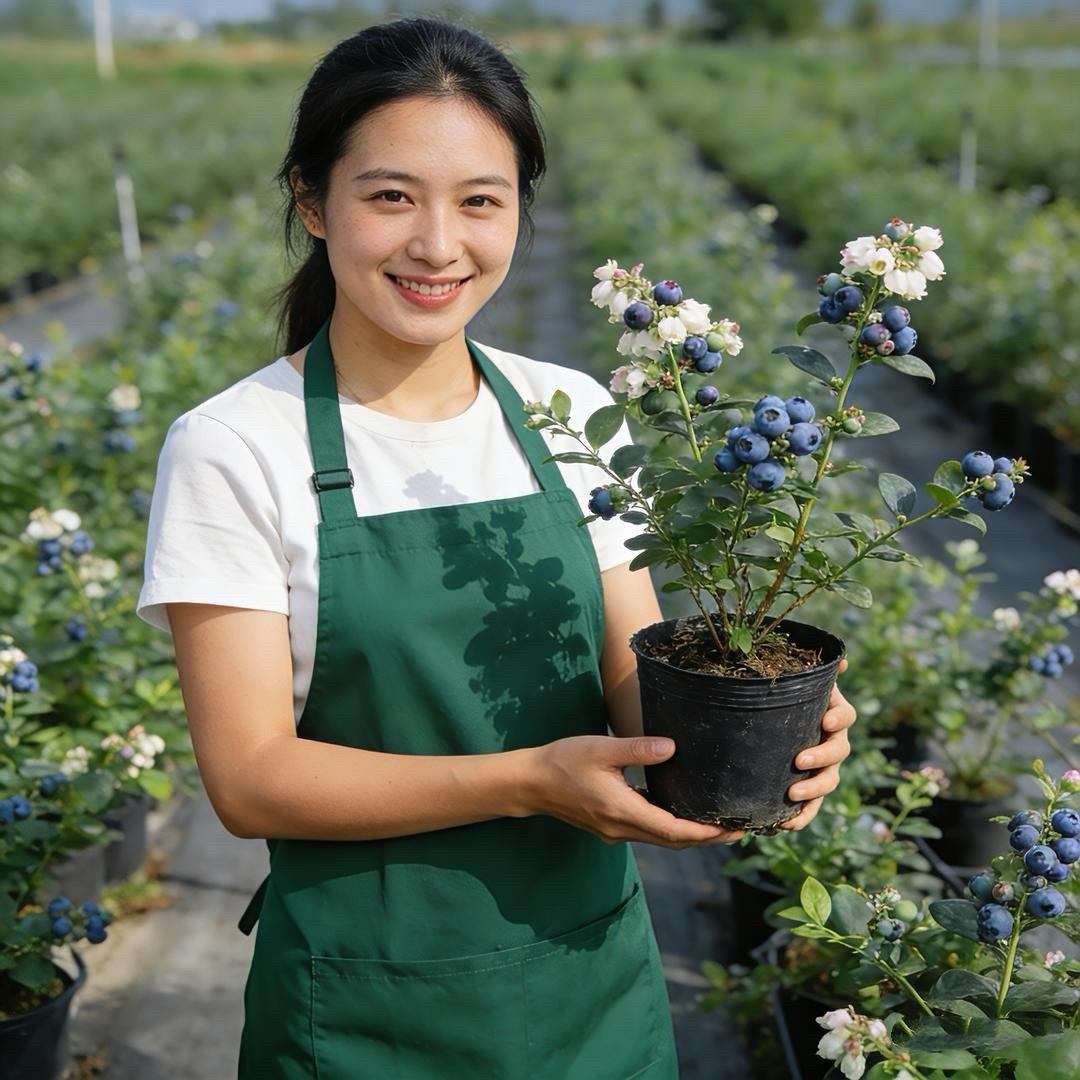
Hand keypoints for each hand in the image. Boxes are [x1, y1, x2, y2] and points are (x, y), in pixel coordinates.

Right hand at [527, 735, 745, 848]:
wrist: (530, 783)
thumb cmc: (563, 761)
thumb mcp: (601, 748)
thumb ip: (638, 749)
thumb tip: (673, 748)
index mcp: (622, 811)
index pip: (674, 831)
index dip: (706, 833)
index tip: (733, 829)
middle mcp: (621, 829)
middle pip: (673, 842)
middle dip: (706, 838)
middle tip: (738, 829)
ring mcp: (614, 831)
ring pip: (661, 840)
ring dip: (689, 835)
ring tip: (717, 823)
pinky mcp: (609, 827)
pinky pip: (648, 833)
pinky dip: (670, 828)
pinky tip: (681, 813)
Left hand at [780, 656, 855, 830]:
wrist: (776, 728)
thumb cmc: (789, 701)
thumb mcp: (799, 686)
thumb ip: (813, 674)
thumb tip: (843, 660)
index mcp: (833, 716)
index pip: (846, 716)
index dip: (840, 719)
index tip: (827, 720)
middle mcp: (834, 743)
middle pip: (839, 752)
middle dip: (822, 757)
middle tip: (800, 761)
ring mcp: (825, 768)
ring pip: (829, 782)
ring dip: (813, 791)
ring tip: (791, 794)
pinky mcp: (810, 791)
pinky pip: (811, 808)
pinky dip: (801, 817)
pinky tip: (783, 824)